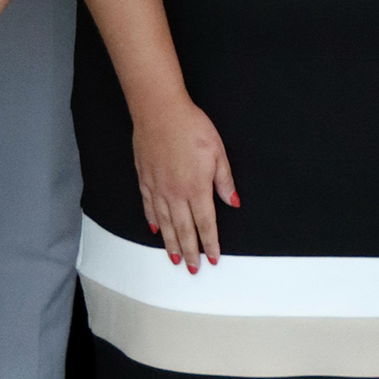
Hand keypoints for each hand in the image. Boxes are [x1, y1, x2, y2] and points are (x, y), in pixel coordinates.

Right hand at [132, 94, 237, 271]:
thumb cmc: (190, 126)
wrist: (160, 111)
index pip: (206, 223)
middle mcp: (176, 193)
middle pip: (184, 229)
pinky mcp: (145, 180)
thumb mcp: (217, 151)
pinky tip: (156, 230)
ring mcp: (158, 188)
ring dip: (171, 243)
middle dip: (191, 251)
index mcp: (197, 187)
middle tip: (193, 268)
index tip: (213, 257)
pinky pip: (149, 208)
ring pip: (166, 224)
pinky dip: (153, 222)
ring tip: (175, 259)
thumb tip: (233, 201)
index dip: (210, 242)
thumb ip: (224, 180)